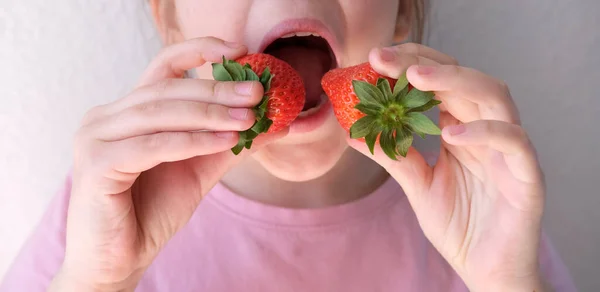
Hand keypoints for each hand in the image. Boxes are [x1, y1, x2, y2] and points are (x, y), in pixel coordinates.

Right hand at [50, 37, 285, 290]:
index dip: (199, 51)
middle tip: (256, 93)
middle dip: (217, 89)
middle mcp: (106, 117)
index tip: (239, 50)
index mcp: (127, 112)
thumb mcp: (200, 169)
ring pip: (160, 113)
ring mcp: (95, 138)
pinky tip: (225, 141)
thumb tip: (275, 123)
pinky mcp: (95, 165)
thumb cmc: (153, 212)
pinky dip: (191, 141)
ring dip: (209, 114)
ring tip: (249, 118)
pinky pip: (152, 145)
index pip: (163, 66)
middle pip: (167, 90)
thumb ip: (229, 142)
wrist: (119, 261)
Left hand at [349, 44, 545, 290]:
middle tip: (385, 59)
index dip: (412, 65)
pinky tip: (451, 134)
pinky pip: (514, 142)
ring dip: (455, 81)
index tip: (374, 59)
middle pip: (466, 80)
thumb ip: (393, 157)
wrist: (485, 269)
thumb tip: (354, 132)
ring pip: (495, 97)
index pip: (442, 83)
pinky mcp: (528, 176)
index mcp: (463, 129)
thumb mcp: (417, 186)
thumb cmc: (457, 225)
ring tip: (415, 78)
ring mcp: (509, 150)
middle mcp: (487, 131)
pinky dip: (485, 132)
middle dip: (425, 64)